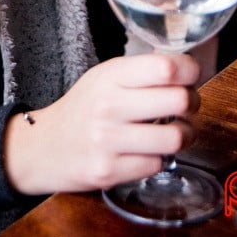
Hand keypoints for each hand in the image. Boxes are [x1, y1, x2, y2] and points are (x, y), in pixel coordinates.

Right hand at [3, 52, 199, 195]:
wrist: (44, 146)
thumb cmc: (84, 108)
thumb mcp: (105, 77)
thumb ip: (140, 71)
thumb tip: (186, 65)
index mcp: (110, 75)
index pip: (165, 67)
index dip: (190, 70)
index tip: (191, 74)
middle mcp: (109, 105)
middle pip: (178, 100)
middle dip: (192, 102)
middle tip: (187, 104)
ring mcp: (108, 140)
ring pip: (175, 138)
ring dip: (184, 135)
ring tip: (176, 131)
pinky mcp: (108, 171)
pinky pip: (157, 165)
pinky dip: (160, 158)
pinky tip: (149, 151)